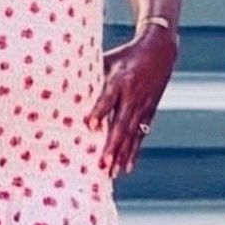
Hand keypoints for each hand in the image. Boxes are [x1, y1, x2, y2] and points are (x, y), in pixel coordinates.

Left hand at [87, 26, 178, 177]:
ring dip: (122, 154)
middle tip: (102, 163)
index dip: (99, 111)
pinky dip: (133, 152)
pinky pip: (140, 136)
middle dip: (112, 144)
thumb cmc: (126, 55)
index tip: (89, 125)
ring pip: (132, 134)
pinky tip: (126, 168)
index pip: (109, 97)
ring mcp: (143, 106)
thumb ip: (91, 74)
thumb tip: (63, 86)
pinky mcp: (150, 113)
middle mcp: (133, 95)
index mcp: (120, 79)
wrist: (160, 51)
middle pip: (121, 123)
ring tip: (112, 172)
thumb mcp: (108, 59)